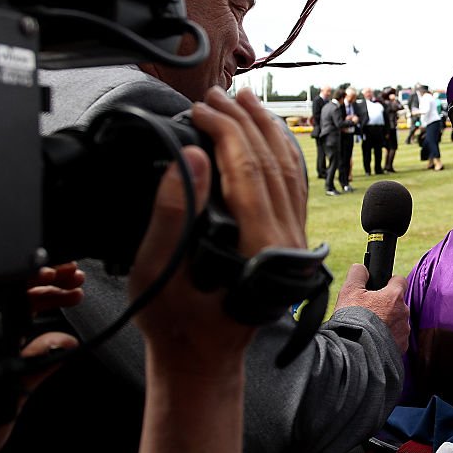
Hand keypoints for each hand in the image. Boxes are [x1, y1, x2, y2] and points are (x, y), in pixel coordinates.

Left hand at [0, 265, 85, 452]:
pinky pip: (26, 329)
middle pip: (17, 296)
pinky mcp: (3, 357)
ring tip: (75, 292)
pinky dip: (47, 321)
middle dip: (49, 284)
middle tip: (75, 278)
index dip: (36, 278)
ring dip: (51, 299)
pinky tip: (63, 320)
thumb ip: (37, 364)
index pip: (10, 292)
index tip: (60, 274)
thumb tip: (65, 341)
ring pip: (22, 310)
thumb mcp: (8, 392)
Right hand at [130, 88, 306, 366]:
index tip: (199, 108)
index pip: (247, 171)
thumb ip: (174, 214)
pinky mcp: (290, 241)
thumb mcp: (158, 272)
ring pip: (289, 172)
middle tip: (217, 93)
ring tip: (245, 100)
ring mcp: (294, 240)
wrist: (205, 359)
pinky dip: (281, 154)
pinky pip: (293, 187)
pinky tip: (267, 135)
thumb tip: (190, 156)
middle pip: (272, 164)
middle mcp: (286, 240)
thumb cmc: (176, 323)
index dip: (223, 132)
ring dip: (267, 131)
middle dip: (244, 122)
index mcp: (259, 246)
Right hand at [334, 264, 408, 352]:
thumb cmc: (352, 319)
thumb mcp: (349, 291)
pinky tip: (374, 340)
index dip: (390, 282)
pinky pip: (397, 338)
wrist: (354, 351)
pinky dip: (388, 338)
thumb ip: (358, 274)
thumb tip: (361, 268)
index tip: (381, 287)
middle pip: (398, 303)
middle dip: (386, 306)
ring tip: (370, 328)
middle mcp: (403, 313)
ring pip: (398, 322)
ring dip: (388, 323)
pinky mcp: (401, 347)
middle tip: (370, 311)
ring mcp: (404, 331)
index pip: (400, 280)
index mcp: (394, 296)